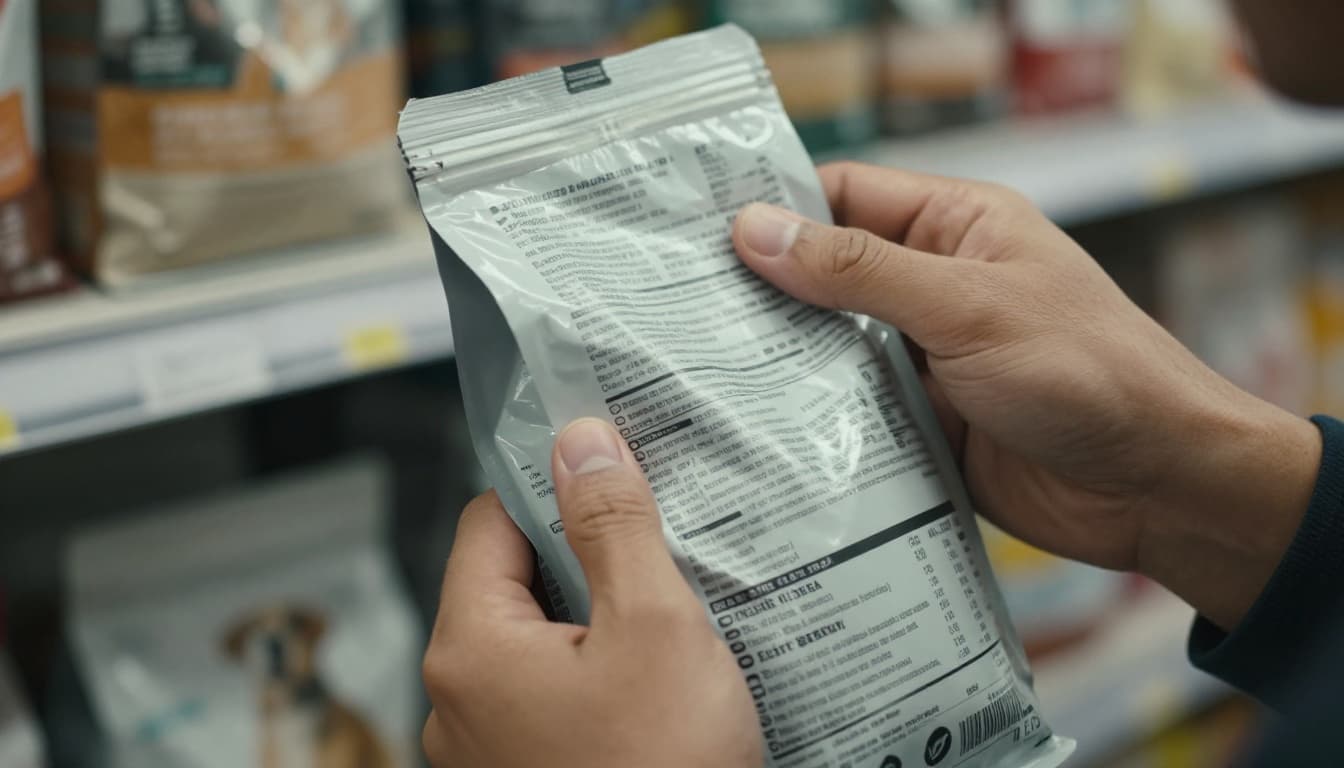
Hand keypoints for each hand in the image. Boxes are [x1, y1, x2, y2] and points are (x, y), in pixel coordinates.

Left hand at [421, 418, 760, 767]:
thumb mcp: (654, 624)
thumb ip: (613, 525)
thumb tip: (580, 442)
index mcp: (470, 648)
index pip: (489, 520)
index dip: (552, 488)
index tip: (611, 478)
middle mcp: (458, 701)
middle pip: (514, 582)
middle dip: (587, 560)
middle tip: (659, 554)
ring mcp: (488, 749)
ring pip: (540, 645)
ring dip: (598, 624)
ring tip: (669, 622)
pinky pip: (553, 699)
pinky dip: (599, 679)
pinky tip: (658, 685)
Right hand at [733, 162, 1319, 628]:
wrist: (1159, 486)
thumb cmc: (1087, 372)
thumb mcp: (968, 307)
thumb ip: (860, 271)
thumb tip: (757, 230)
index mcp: (954, 227)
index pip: (844, 196)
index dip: (776, 208)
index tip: (698, 236)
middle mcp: (934, 285)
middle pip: (826, 275)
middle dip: (763, 293)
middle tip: (678, 313)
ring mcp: (925, 357)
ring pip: (830, 348)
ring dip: (781, 363)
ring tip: (698, 374)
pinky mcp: (922, 422)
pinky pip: (850, 413)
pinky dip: (809, 421)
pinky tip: (754, 432)